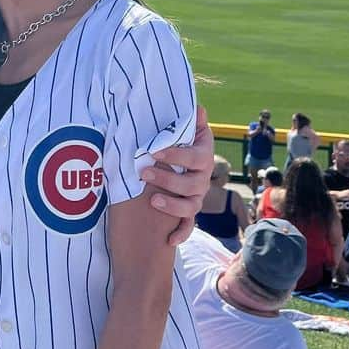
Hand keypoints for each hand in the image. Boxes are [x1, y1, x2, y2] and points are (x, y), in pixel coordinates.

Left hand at [141, 107, 214, 244]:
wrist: (183, 160)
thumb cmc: (179, 140)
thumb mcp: (184, 128)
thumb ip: (188, 119)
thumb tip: (198, 107)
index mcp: (203, 155)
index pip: (194, 157)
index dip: (175, 155)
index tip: (154, 151)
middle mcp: (203, 178)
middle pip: (192, 183)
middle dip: (167, 179)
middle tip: (144, 173)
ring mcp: (197, 196)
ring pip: (191, 205)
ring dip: (173, 205)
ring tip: (152, 201)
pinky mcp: (189, 211)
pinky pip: (189, 225)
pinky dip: (181, 233)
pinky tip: (170, 240)